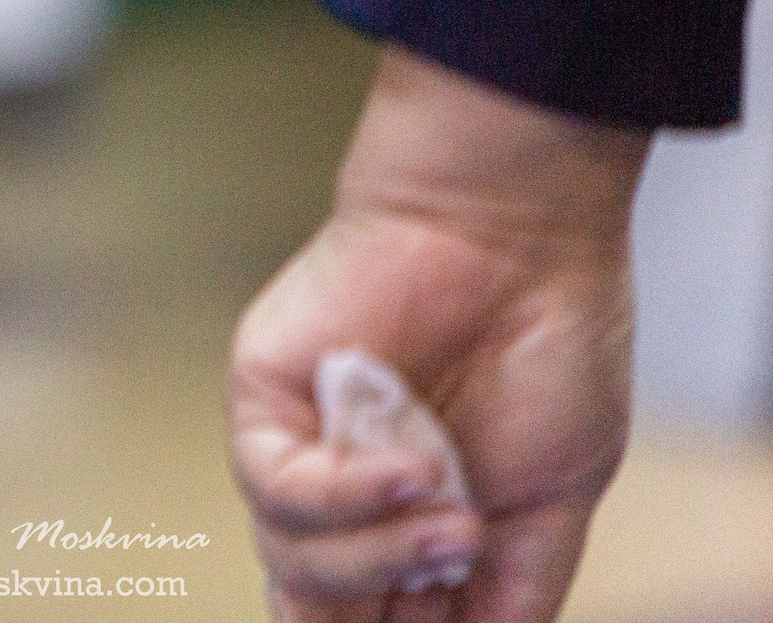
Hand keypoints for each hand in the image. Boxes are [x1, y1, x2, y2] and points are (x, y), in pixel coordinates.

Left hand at [228, 50, 650, 620]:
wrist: (519, 234)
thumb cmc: (545, 342)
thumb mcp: (555, 498)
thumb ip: (513, 590)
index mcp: (416, 531)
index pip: (382, 619)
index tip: (453, 619)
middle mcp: (351, 501)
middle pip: (325, 608)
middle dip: (379, 615)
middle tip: (455, 564)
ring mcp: (306, 454)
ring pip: (298, 566)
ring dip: (378, 558)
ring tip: (453, 520)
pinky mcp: (264, 402)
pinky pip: (275, 488)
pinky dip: (343, 499)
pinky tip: (411, 472)